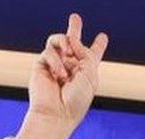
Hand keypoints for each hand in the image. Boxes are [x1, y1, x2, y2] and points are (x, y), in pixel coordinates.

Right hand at [17, 13, 108, 138]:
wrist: (57, 114)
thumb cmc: (76, 100)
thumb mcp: (90, 73)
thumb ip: (84, 52)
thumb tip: (70, 40)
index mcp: (86, 71)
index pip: (91, 55)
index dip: (98, 46)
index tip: (102, 37)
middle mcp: (71, 67)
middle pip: (72, 44)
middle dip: (74, 30)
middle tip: (75, 17)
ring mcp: (55, 65)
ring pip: (59, 41)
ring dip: (66, 42)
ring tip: (69, 53)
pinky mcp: (42, 66)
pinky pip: (49, 51)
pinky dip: (56, 61)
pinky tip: (60, 75)